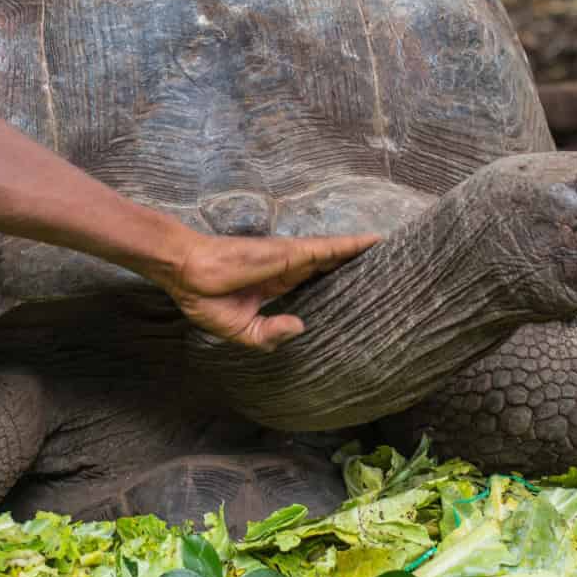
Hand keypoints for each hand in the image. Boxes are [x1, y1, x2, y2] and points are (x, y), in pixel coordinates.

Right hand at [165, 232, 380, 349]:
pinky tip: (372, 243)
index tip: (358, 287)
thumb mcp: (241, 330)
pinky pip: (327, 248)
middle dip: (354, 264)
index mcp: (276, 285)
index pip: (315, 282)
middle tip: (387, 266)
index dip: (335, 282)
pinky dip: (351, 245)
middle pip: (329, 264)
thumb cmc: (205, 297)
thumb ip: (269, 334)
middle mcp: (287, 268)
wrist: (186, 273)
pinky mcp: (289, 252)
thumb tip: (301, 328)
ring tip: (390, 249)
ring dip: (360, 251)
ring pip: (334, 253)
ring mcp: (289, 258)